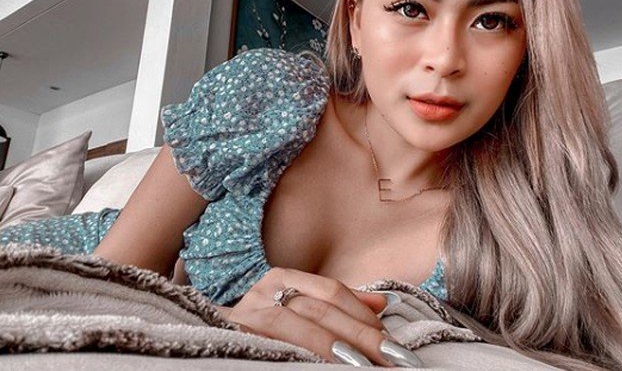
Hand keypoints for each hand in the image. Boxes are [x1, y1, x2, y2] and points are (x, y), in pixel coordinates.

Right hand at [213, 266, 422, 366]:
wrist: (209, 341)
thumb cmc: (262, 328)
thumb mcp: (297, 308)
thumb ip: (335, 306)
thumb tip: (380, 303)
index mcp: (281, 280)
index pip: (330, 292)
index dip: (363, 314)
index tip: (391, 339)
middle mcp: (263, 292)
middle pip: (321, 310)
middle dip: (360, 335)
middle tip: (390, 356)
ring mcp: (248, 315)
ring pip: (301, 326)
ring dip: (337, 347)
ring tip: (363, 364)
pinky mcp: (238, 336)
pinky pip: (279, 347)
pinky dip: (307, 356)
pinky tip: (328, 365)